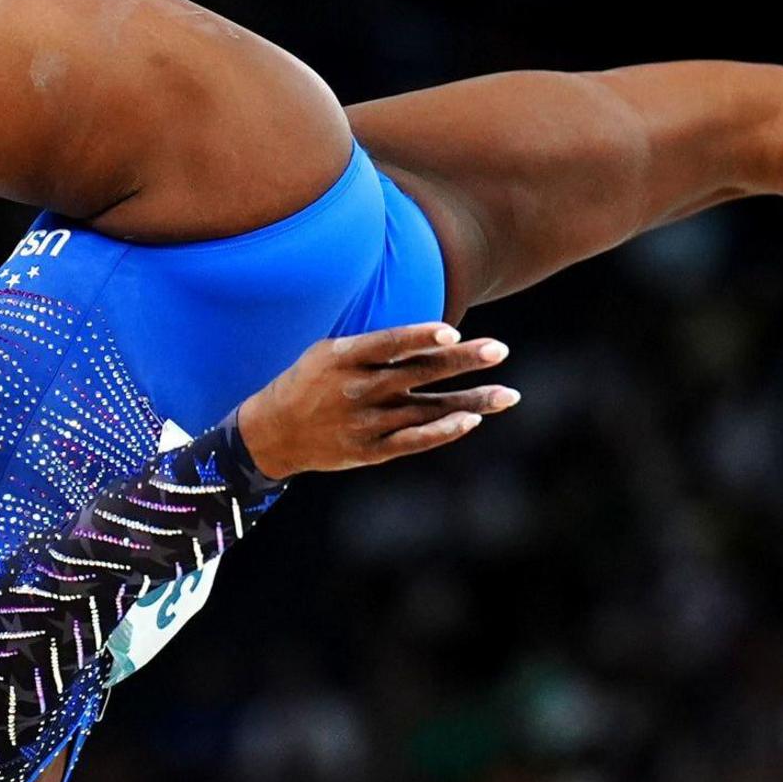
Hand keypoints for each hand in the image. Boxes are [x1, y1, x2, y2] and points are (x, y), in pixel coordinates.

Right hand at [234, 324, 516, 478]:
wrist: (274, 432)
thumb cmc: (312, 381)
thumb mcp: (330, 350)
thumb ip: (376, 345)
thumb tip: (430, 334)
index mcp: (345, 357)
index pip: (389, 344)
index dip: (420, 337)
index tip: (453, 331)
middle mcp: (357, 390)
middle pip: (419, 373)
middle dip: (462, 361)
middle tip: (499, 350)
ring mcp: (366, 422)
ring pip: (427, 410)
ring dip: (471, 402)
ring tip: (508, 394)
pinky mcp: (371, 450)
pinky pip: (414, 440)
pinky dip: (442, 432)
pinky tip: (472, 421)